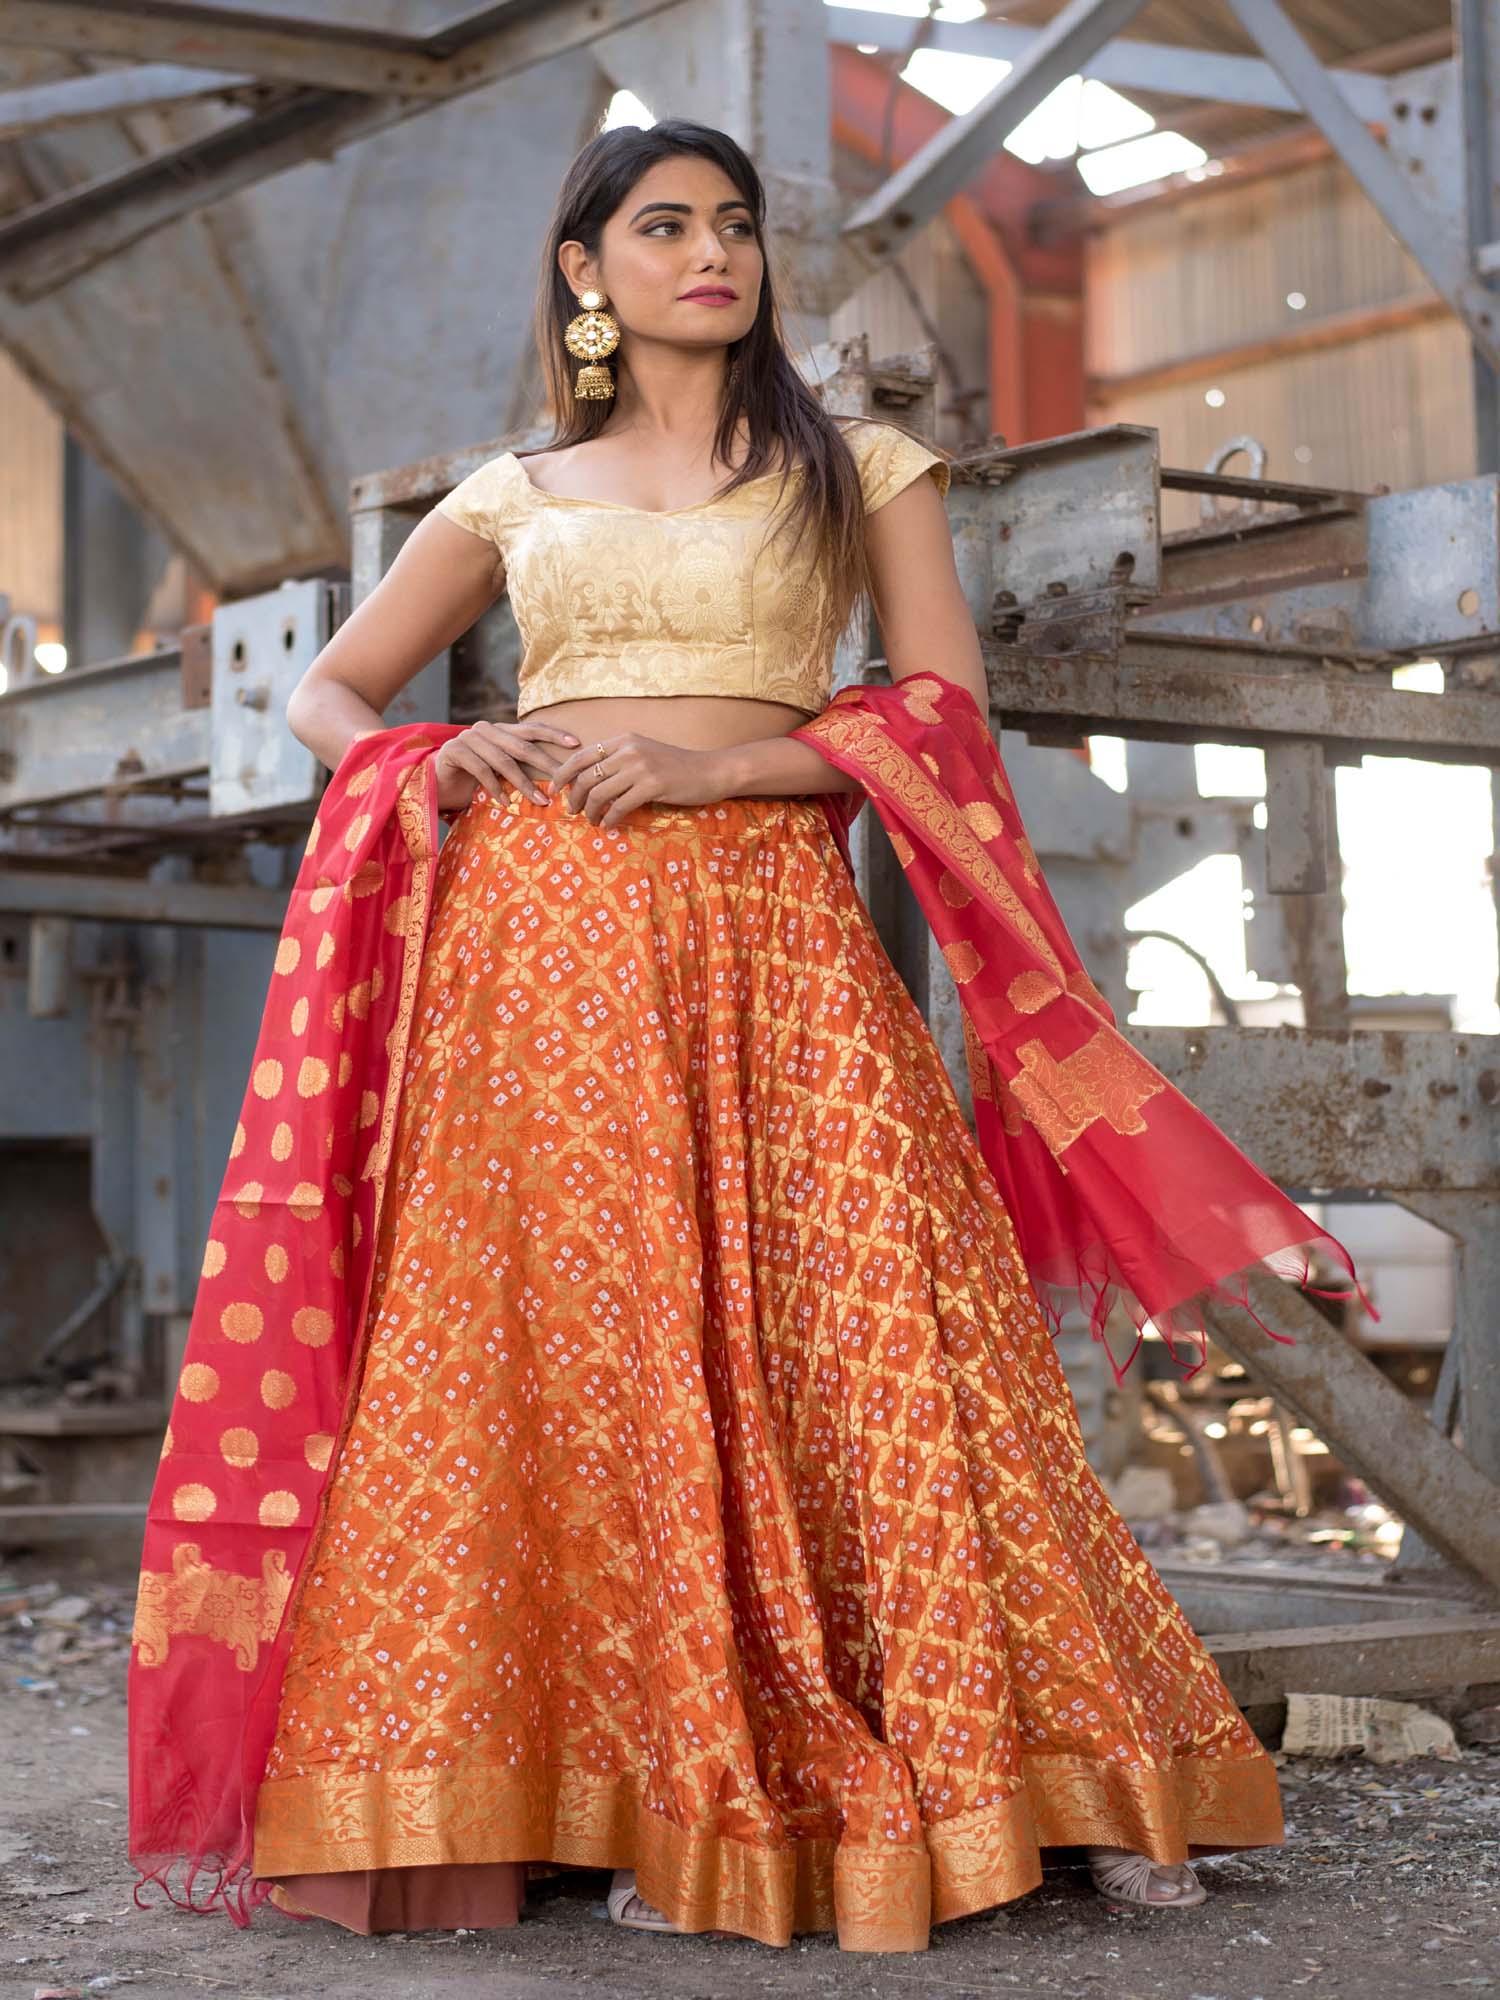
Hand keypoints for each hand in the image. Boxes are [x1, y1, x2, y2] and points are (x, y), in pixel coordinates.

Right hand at [432, 719, 579, 812]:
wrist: (435, 783)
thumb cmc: (472, 779)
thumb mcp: (499, 770)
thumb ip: (520, 766)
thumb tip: (557, 778)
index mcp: (501, 730)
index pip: (531, 729)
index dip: (553, 734)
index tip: (576, 744)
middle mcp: (486, 729)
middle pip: (522, 746)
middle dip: (545, 764)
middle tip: (564, 782)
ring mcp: (468, 738)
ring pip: (503, 760)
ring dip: (523, 783)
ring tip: (540, 801)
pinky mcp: (454, 751)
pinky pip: (481, 770)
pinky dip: (495, 788)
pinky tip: (507, 803)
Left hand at [547, 733, 728, 827]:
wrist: (710, 771)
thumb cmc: (676, 767)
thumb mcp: (643, 755)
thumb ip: (618, 762)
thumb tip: (588, 781)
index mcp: (623, 740)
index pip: (581, 756)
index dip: (562, 774)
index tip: (554, 790)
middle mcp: (628, 750)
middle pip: (586, 777)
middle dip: (574, 798)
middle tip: (573, 812)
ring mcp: (640, 767)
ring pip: (599, 793)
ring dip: (591, 812)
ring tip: (592, 821)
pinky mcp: (652, 785)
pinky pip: (620, 806)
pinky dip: (610, 819)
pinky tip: (609, 826)